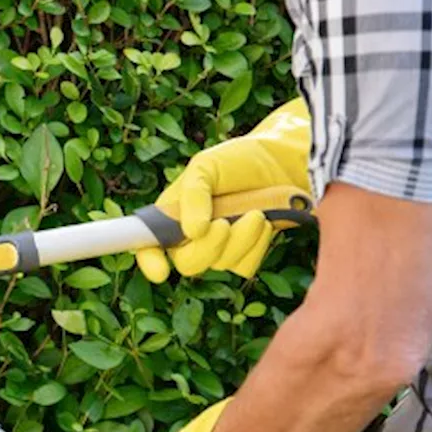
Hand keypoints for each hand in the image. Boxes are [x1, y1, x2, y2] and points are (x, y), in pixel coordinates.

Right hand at [137, 99, 311, 282]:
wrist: (283, 164)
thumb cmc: (238, 161)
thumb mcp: (206, 167)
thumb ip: (193, 196)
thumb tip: (192, 232)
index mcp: (171, 215)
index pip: (148, 245)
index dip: (150, 260)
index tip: (160, 270)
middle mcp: (190, 236)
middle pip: (188, 263)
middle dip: (208, 247)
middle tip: (224, 223)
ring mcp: (218, 248)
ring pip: (221, 264)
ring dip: (241, 239)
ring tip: (256, 212)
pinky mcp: (244, 255)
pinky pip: (245, 266)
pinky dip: (257, 245)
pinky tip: (263, 224)